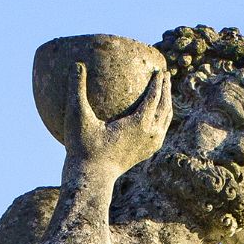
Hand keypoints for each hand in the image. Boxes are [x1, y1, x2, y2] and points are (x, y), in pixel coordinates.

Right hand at [64, 65, 172, 179]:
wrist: (91, 179)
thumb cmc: (83, 148)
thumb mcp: (77, 117)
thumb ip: (77, 89)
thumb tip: (76, 64)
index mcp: (138, 125)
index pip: (154, 97)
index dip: (158, 82)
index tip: (159, 68)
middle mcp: (149, 135)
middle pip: (164, 107)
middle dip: (166, 89)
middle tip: (165, 74)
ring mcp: (149, 146)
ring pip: (165, 120)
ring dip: (166, 104)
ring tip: (164, 90)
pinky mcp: (146, 153)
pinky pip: (160, 131)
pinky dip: (161, 119)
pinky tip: (155, 113)